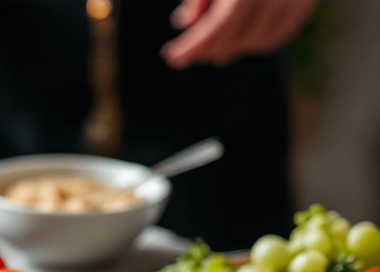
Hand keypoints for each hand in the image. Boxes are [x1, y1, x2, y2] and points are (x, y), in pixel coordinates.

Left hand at [162, 0, 316, 68]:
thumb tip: (185, 22)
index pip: (220, 23)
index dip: (195, 44)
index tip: (173, 57)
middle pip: (239, 35)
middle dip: (211, 48)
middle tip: (191, 54)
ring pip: (261, 40)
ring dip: (233, 47)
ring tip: (213, 49)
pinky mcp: (308, 3)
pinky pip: (280, 34)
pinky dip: (257, 42)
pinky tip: (239, 42)